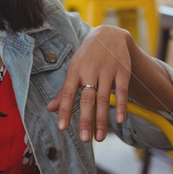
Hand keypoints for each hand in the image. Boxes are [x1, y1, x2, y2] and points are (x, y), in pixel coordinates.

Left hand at [46, 25, 132, 141]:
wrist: (109, 34)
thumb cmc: (87, 56)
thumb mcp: (74, 68)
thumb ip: (64, 90)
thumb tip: (50, 109)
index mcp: (75, 70)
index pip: (67, 92)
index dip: (64, 109)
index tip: (61, 127)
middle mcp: (90, 70)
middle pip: (86, 98)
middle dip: (85, 120)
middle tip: (84, 139)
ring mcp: (107, 70)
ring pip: (104, 98)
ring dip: (102, 119)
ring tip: (99, 138)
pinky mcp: (122, 71)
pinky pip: (121, 91)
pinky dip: (120, 106)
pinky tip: (119, 120)